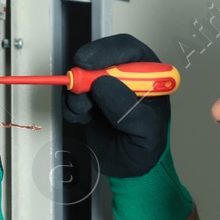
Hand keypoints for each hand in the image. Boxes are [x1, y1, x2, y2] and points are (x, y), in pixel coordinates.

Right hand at [63, 35, 193, 219]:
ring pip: (81, 76)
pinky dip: (72, 107)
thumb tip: (102, 84)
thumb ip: (127, 108)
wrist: (132, 169)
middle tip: (77, 85)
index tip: (89, 62)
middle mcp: (123, 76)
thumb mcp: (146, 129)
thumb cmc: (147, 146)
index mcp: (146, 74)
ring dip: (77, 92)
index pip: (128, 50)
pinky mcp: (86, 102)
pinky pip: (71, 97)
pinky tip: (83, 118)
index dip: (107, 51)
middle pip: (99, 58)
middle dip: (86, 71)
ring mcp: (102, 87)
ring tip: (86, 111)